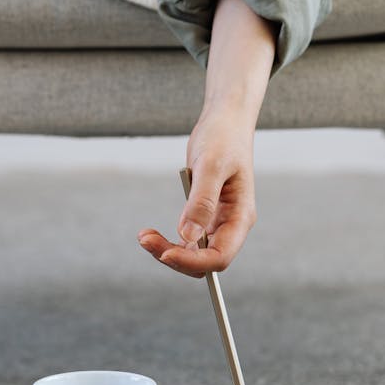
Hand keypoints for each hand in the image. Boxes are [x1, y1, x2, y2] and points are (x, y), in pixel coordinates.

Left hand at [137, 104, 256, 277]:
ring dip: (168, 250)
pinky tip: (150, 232)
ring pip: (194, 254)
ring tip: (144, 236)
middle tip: (145, 239)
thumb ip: (201, 202)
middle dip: (175, 257)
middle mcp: (232, 225)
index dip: (193, 260)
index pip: (220, 256)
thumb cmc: (223, 139)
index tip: (165, 252)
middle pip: (205, 261)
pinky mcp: (206, 216)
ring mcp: (219, 222)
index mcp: (241, 217)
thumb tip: (187, 236)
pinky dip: (169, 240)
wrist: (225, 122)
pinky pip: (188, 240)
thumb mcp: (211, 166)